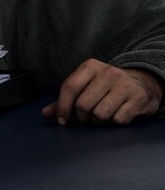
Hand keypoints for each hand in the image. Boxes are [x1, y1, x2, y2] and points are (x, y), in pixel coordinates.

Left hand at [42, 59, 162, 124]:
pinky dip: (114, 123)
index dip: (62, 107)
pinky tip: (117, 115)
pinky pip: (118, 120)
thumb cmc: (107, 87)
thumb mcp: (87, 86)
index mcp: (90, 66)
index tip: (62, 120)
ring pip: (100, 114)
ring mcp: (124, 85)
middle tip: (85, 119)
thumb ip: (66, 99)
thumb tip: (46, 113)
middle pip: (83, 104)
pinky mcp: (138, 98)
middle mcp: (107, 73)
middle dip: (81, 118)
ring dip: (98, 122)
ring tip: (102, 116)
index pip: (69, 87)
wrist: (144, 83)